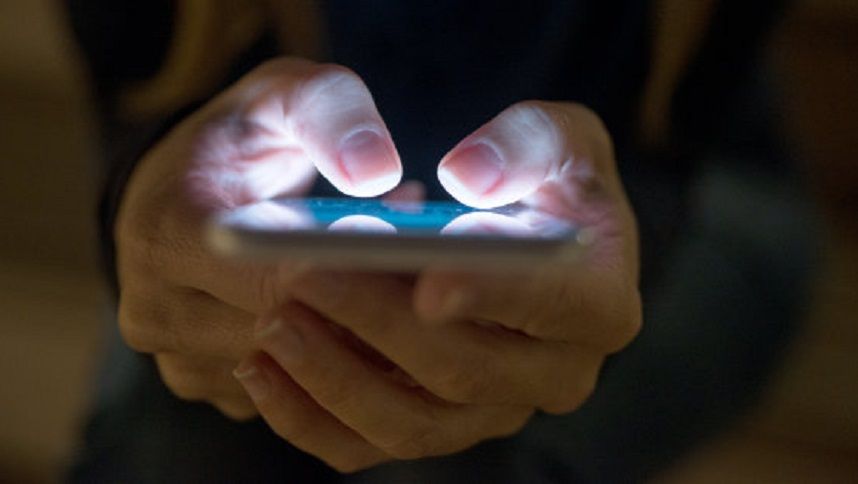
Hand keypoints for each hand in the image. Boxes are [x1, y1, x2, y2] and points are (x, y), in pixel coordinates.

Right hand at [114, 58, 402, 418]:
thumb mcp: (286, 95)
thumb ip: (335, 116)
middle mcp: (155, 309)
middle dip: (363, 310)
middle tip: (425, 275)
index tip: (410, 257)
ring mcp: (177, 358)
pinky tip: (359, 315)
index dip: (348, 275)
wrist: (186, 186)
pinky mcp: (207, 384)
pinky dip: (335, 360)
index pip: (270, 280)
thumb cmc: (245, 136)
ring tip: (391, 285)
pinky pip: (289, 393)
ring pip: (295, 374)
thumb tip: (378, 176)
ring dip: (354, 338)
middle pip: (288, 336)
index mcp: (165, 233)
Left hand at [233, 101, 641, 470]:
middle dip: (378, 322)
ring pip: (410, 422)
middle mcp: (554, 374)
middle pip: (465, 369)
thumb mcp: (554, 135)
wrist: (517, 233)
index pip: (556, 306)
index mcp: (599, 302)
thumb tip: (470, 180)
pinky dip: (307, 415)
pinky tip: (260, 365)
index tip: (426, 277)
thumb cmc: (540, 177)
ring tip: (271, 318)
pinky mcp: (436, 426)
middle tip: (304, 272)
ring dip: (333, 375)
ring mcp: (492, 411)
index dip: (493, 294)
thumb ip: (526, 144)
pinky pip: (366, 445)